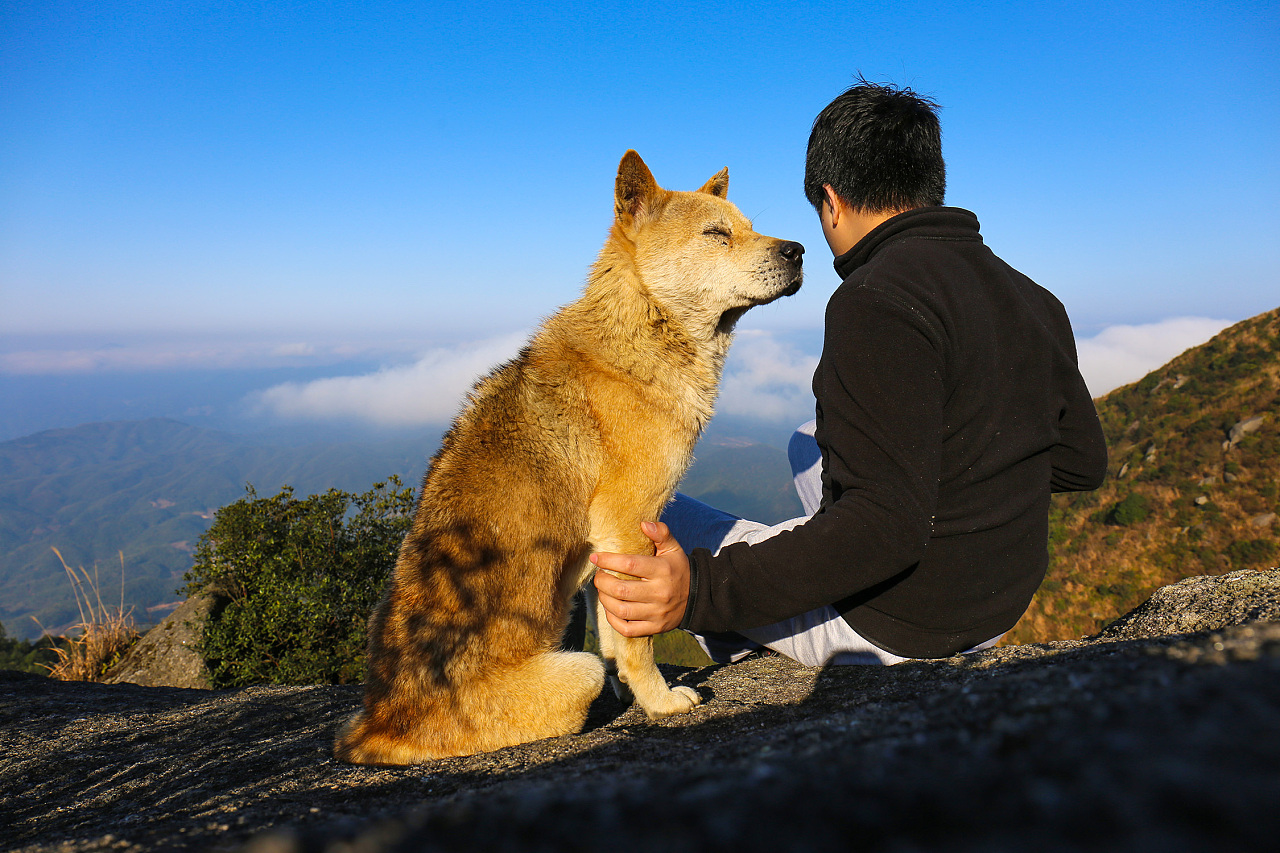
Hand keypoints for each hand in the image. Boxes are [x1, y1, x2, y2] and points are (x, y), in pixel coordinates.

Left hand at [591, 521, 689, 636]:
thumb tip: (643, 524)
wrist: (698, 598)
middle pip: (621, 589)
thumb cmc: (678, 569)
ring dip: (605, 599)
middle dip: (603, 581)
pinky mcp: (654, 628)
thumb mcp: (673, 549)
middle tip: (599, 575)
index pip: (630, 564)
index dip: (608, 560)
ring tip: (602, 590)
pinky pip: (627, 628)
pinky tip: (610, 608)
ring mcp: (657, 613)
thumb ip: (661, 534)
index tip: (595, 557)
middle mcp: (659, 593)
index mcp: (663, 570)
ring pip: (621, 609)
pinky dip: (613, 619)